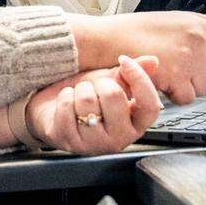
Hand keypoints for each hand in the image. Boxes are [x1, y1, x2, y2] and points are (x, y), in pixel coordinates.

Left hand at [25, 56, 162, 154]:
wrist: (52, 110)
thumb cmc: (85, 98)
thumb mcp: (110, 82)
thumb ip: (130, 74)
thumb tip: (152, 61)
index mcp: (135, 123)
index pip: (150, 105)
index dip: (139, 79)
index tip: (124, 60)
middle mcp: (119, 138)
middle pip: (114, 96)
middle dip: (99, 82)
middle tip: (93, 88)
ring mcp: (95, 144)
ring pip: (87, 100)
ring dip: (78, 90)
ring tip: (78, 97)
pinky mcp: (70, 143)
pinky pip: (66, 107)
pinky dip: (64, 98)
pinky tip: (65, 105)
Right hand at [64, 12, 205, 104]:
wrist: (106, 38)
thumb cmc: (132, 35)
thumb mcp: (169, 30)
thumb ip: (195, 48)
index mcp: (199, 23)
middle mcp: (201, 37)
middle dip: (199, 77)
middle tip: (172, 66)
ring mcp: (192, 54)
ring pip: (203, 89)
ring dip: (183, 87)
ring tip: (161, 69)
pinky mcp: (181, 72)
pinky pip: (187, 98)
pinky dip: (172, 95)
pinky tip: (157, 78)